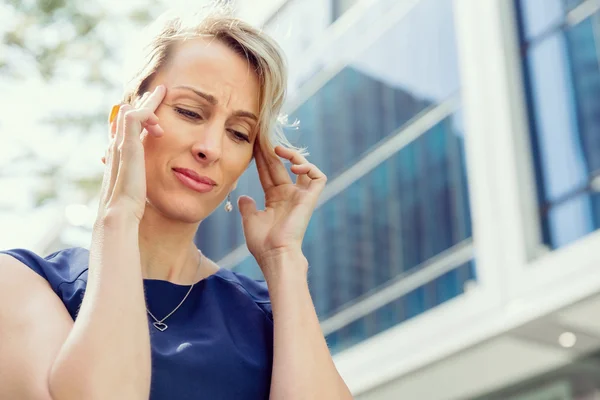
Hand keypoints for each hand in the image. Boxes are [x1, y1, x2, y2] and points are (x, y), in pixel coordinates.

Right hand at [97, 85, 165, 222]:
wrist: (120, 213)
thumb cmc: (130, 206)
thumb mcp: (138, 187)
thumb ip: (141, 178)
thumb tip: (148, 182)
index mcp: (118, 155)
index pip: (125, 127)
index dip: (139, 117)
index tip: (155, 112)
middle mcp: (116, 146)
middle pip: (126, 114)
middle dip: (143, 102)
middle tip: (159, 92)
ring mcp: (120, 144)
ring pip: (129, 110)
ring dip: (147, 104)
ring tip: (162, 96)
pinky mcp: (127, 145)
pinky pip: (134, 117)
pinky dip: (147, 112)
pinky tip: (159, 121)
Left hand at [238, 143, 326, 269]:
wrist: (275, 254)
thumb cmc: (262, 242)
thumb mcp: (251, 220)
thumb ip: (248, 207)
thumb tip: (243, 197)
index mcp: (275, 199)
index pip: (268, 173)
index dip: (262, 159)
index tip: (253, 145)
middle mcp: (289, 195)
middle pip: (281, 166)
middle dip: (271, 151)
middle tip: (261, 138)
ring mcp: (300, 196)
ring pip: (302, 167)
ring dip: (292, 155)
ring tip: (278, 149)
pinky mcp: (311, 198)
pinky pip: (318, 177)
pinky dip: (309, 167)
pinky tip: (294, 166)